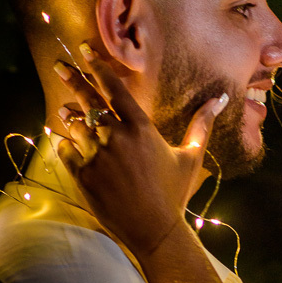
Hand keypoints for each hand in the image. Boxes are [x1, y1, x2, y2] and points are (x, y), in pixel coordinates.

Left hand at [55, 43, 227, 257]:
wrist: (155, 231)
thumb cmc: (175, 194)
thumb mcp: (191, 157)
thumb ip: (201, 125)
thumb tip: (221, 100)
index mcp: (141, 128)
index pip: (115, 88)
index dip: (98, 66)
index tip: (85, 50)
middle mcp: (116, 138)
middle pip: (89, 101)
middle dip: (73, 80)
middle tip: (60, 66)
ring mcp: (97, 157)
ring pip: (76, 126)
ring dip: (69, 115)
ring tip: (64, 109)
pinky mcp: (83, 176)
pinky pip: (66, 151)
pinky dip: (64, 143)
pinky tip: (63, 139)